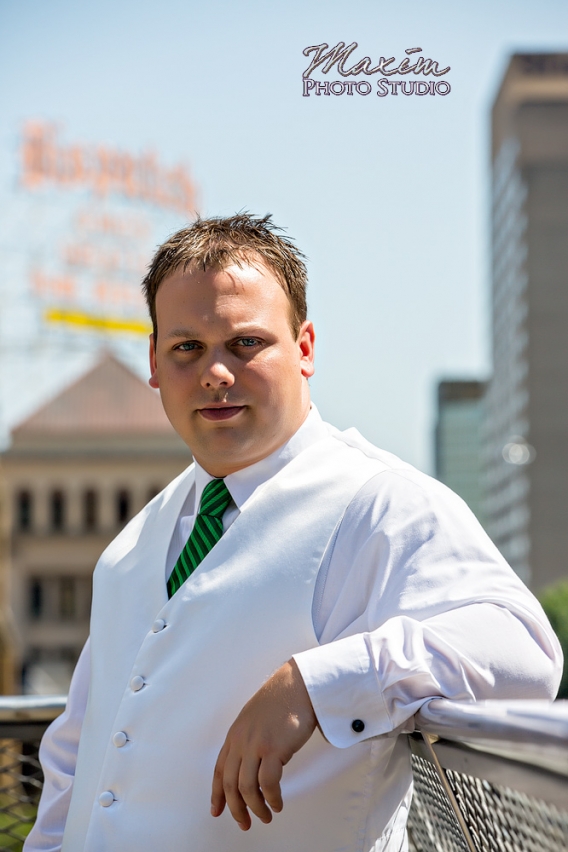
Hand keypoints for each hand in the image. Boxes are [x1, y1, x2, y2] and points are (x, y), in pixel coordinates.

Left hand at [210, 658, 316, 830]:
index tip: (217, 811)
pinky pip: (268, 783)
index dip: (217, 794)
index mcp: (234, 735)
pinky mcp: (274, 748)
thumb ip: (247, 740)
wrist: (296, 685)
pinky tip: (277, 803)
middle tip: (245, 823)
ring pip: (247, 788)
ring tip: (266, 816)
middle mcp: (241, 741)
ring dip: (256, 807)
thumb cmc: (280, 701)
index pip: (218, 770)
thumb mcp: (253, 719)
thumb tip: (248, 764)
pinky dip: (272, 798)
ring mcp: (256, 745)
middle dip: (236, 808)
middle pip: (230, 784)